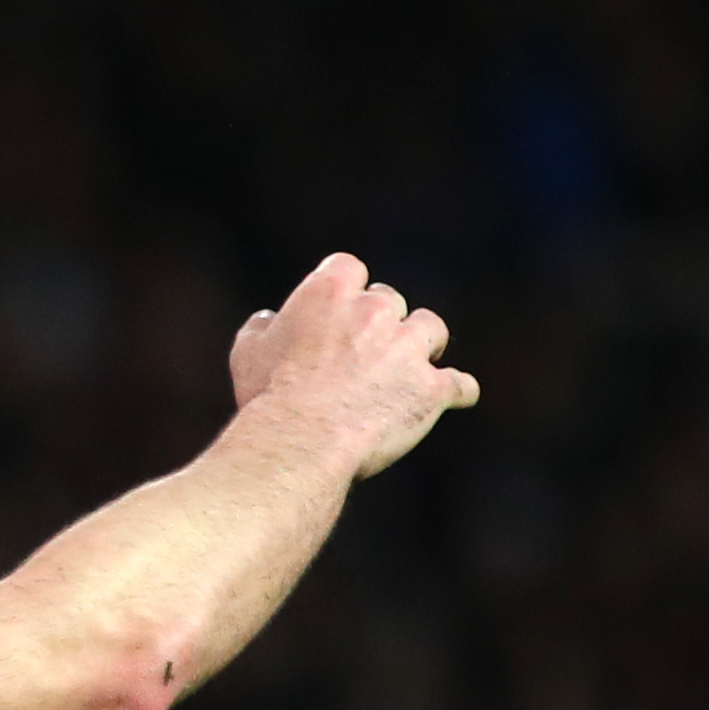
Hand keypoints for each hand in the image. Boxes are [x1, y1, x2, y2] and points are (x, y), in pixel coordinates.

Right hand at [226, 253, 478, 475]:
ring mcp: (409, 347)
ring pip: (432, 329)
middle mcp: (376, 310)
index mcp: (330, 291)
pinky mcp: (433, 388)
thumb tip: (268, 319)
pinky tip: (452, 397)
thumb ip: (262, 328)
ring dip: (423, 344)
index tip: (336, 311)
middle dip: (380, 322)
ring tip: (410, 366)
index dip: (344, 290)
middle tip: (364, 351)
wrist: (302, 441)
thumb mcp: (248, 352)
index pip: (348, 268)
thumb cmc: (269, 396)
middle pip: (390, 299)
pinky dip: (455, 391)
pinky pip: (460, 384)